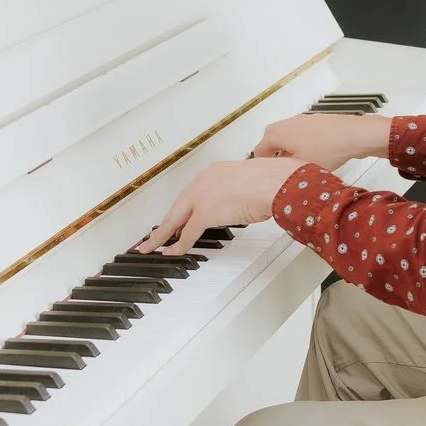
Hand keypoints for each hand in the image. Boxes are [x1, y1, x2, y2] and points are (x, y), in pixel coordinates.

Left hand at [134, 157, 302, 253]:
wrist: (274, 182)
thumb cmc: (272, 181)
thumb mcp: (251, 182)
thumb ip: (240, 192)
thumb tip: (244, 203)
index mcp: (213, 172)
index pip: (192, 194)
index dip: (182, 210)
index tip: (177, 219)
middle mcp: (203, 181)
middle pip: (177, 206)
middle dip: (164, 223)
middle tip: (153, 234)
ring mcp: (201, 197)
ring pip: (175, 220)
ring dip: (162, 236)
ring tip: (151, 246)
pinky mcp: (205, 213)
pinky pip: (187, 233)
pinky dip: (178, 245)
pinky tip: (171, 252)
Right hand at [253, 112, 389, 171]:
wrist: (354, 135)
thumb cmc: (330, 147)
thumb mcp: (300, 167)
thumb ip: (283, 171)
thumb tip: (277, 177)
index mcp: (277, 133)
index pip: (259, 150)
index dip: (262, 165)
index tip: (265, 172)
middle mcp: (287, 123)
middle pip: (271, 141)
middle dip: (273, 155)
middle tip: (279, 168)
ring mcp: (301, 120)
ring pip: (286, 136)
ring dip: (287, 149)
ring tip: (296, 163)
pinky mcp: (314, 121)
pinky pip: (299, 133)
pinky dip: (300, 143)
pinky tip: (312, 154)